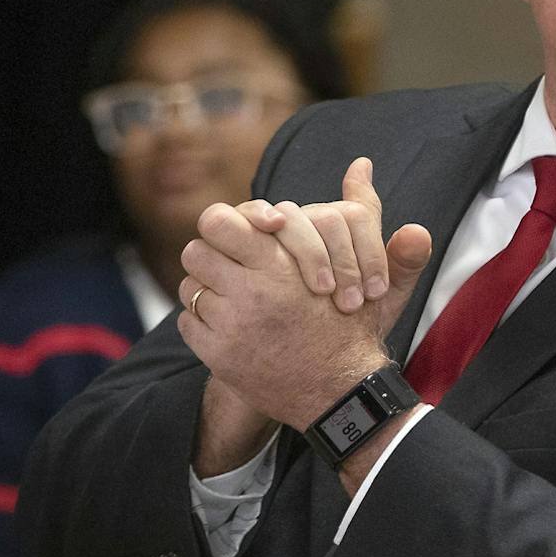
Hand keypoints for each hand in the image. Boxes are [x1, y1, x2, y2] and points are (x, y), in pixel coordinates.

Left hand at [178, 168, 430, 430]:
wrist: (341, 394)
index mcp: (281, 266)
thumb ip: (367, 212)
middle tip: (230, 266)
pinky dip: (204, 322)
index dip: (224, 225)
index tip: (241, 237)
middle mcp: (252, 293)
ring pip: (189, 286)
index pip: (218, 222)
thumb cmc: (354, 327)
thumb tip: (362, 162)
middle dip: (211, 256)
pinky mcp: (217, 355)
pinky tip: (229, 327)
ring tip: (231, 298)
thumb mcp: (367, 265)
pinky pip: (188, 322)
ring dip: (206, 289)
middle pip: (196, 252)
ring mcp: (231, 326)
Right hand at [237, 158, 434, 335]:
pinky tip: (275, 265)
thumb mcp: (382, 301)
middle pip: (322, 215)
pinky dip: (258, 237)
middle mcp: (304, 221)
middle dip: (342, 258)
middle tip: (350, 302)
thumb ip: (404, 263)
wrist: (299, 360)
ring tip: (324, 292)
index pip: (356, 215)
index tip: (376, 292)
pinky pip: (238, 224)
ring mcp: (268, 231)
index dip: (369, 251)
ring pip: (284, 214)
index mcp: (340, 226)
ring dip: (307, 249)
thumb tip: (417, 230)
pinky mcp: (236, 244)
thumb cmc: (345, 325)